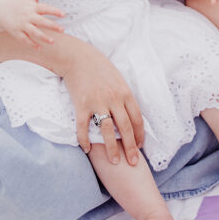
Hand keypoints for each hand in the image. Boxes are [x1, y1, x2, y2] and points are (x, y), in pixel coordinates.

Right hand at [0, 0, 63, 47]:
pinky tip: (39, 48)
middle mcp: (27, 16)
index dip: (54, 11)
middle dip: (52, 26)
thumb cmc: (16, 1)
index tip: (63, 14)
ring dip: (43, 37)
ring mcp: (21, 25)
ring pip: (33, 32)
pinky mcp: (16, 32)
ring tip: (52, 41)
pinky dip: (31, 44)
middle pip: (41, 21)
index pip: (45, 8)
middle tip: (62, 30)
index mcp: (32, 7)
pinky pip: (24, 39)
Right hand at [61, 46, 144, 165]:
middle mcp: (113, 99)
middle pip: (125, 128)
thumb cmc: (99, 67)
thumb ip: (124, 96)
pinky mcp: (81, 105)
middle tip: (133, 162)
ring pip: (107, 131)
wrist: (78, 57)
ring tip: (114, 162)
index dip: (140, 135)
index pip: (137, 118)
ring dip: (111, 148)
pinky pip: (84, 127)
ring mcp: (97, 102)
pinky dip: (85, 140)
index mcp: (124, 93)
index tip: (140, 146)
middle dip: (131, 147)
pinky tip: (87, 149)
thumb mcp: (118, 79)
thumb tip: (130, 113)